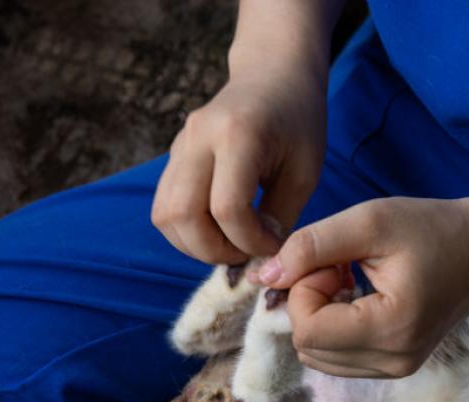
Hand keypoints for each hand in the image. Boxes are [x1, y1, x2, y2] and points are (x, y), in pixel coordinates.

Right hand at [151, 71, 326, 263]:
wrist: (273, 76)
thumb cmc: (299, 124)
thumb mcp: (304, 172)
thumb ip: (281, 217)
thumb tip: (260, 259)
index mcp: (239, 135)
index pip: (227, 209)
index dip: (250, 241)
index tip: (273, 245)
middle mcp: (199, 137)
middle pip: (181, 216)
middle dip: (214, 250)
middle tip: (247, 252)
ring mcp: (180, 145)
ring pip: (164, 216)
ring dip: (196, 244)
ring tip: (233, 243)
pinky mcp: (173, 157)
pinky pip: (165, 207)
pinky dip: (188, 230)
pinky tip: (220, 230)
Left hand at [256, 196, 468, 377]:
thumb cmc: (431, 229)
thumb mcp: (368, 221)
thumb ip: (310, 246)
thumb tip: (265, 278)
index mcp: (391, 328)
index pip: (308, 329)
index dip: (305, 289)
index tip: (334, 259)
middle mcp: (394, 360)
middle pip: (307, 346)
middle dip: (310, 302)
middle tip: (341, 267)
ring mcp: (396, 369)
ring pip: (316, 356)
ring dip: (319, 315)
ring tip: (351, 281)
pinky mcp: (395, 368)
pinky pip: (336, 358)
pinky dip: (334, 327)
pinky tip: (358, 298)